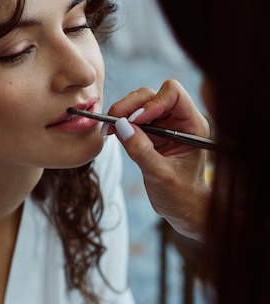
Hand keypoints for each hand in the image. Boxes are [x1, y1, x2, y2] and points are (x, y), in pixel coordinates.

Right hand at [106, 79, 210, 239]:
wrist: (183, 209)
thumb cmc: (181, 196)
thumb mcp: (160, 176)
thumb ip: (141, 151)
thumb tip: (120, 126)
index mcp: (193, 125)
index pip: (173, 94)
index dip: (152, 103)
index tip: (137, 121)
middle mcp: (179, 119)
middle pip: (151, 94)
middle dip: (130, 106)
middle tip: (113, 123)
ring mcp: (164, 124)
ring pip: (139, 102)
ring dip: (122, 112)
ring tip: (110, 131)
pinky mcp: (151, 132)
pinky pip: (132, 117)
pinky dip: (120, 122)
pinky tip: (112, 134)